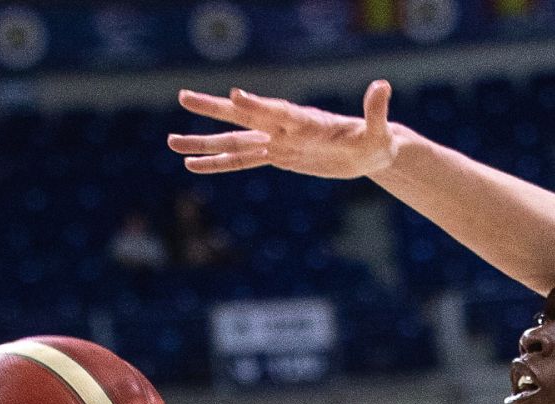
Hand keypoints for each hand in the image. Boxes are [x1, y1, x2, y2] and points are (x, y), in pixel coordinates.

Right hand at [168, 80, 397, 178]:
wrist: (372, 152)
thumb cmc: (378, 141)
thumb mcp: (379, 132)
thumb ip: (375, 111)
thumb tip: (383, 86)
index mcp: (307, 120)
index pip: (279, 111)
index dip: (259, 104)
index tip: (236, 96)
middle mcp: (286, 127)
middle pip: (246, 116)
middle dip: (216, 109)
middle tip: (183, 97)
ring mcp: (279, 141)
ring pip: (236, 141)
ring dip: (205, 142)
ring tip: (171, 144)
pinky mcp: (278, 157)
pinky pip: (244, 160)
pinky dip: (220, 163)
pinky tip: (194, 166)